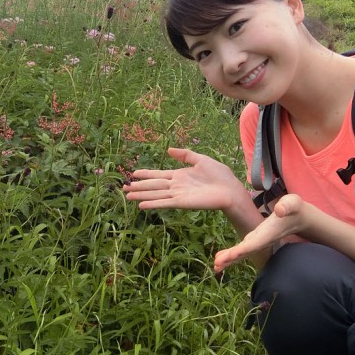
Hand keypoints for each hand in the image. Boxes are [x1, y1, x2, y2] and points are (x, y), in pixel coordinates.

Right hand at [123, 147, 242, 211]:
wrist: (230, 189)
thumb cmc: (219, 175)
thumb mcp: (201, 159)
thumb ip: (185, 155)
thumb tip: (169, 150)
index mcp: (179, 176)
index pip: (158, 175)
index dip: (146, 174)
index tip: (134, 173)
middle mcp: (176, 186)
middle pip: (153, 186)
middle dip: (138, 186)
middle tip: (124, 188)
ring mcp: (178, 195)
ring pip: (155, 194)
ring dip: (141, 195)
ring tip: (127, 196)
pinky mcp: (182, 203)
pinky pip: (164, 203)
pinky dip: (153, 204)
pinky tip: (141, 204)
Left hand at [213, 194, 306, 270]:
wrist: (299, 218)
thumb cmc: (295, 208)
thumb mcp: (293, 203)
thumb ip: (287, 206)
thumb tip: (280, 210)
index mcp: (269, 233)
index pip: (254, 243)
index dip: (242, 250)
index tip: (230, 255)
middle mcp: (263, 240)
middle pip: (245, 251)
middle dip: (231, 258)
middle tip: (216, 266)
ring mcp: (259, 241)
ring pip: (242, 253)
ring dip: (229, 260)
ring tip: (215, 266)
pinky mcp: (255, 240)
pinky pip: (242, 250)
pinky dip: (231, 255)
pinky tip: (220, 258)